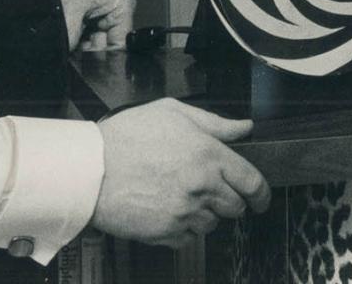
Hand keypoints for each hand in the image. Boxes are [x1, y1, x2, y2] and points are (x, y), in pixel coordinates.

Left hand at [48, 0, 135, 50]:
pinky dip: (76, 31)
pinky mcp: (90, 4)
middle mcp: (117, 7)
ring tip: (67, 40)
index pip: (120, 43)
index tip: (87, 66)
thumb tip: (66, 56)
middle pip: (106, 41)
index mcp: (122, 6)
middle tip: (71, 54)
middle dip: (89, 49)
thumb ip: (71, 37)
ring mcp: (103, 5)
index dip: (103, 56)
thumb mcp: (70, 9)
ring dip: (80, 40)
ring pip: (93, 35)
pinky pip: (86, 26)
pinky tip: (66, 32)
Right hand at [91, 98, 270, 246]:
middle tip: (212, 190)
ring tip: (181, 195)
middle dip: (231, 200)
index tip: (261, 199)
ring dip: (205, 213)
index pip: (252, 182)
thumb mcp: (172, 112)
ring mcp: (184, 213)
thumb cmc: (126, 138)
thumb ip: (214, 122)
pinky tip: (167, 209)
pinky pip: (189, 239)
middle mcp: (201, 186)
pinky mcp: (166, 233)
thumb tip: (243, 127)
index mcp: (208, 155)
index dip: (262, 193)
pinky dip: (184, 228)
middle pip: (236, 207)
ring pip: (213, 224)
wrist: (89, 170)